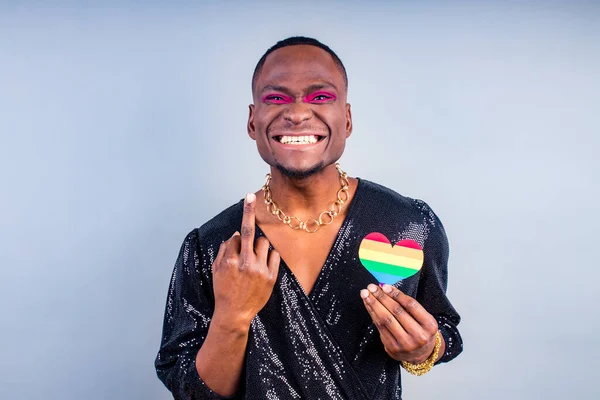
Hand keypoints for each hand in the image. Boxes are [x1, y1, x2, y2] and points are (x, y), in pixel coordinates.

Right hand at [211, 193, 280, 329]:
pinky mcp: (271, 277)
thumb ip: (224, 251)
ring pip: (264, 243)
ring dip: (259, 246)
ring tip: (254, 258)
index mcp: (230, 261)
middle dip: (248, 214)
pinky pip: (274, 255)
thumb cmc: (223, 291)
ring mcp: (260, 270)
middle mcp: (245, 263)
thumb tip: (232, 235)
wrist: (235, 314)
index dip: (236, 236)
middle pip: (249, 232)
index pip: (235, 236)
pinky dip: (269, 256)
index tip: (247, 199)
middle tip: (249, 197)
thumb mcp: (216, 271)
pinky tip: (263, 264)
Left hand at [360, 283, 442, 363]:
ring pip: (386, 319)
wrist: (420, 354)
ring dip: (374, 304)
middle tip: (372, 287)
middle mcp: (418, 336)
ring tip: (365, 294)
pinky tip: (368, 305)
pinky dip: (372, 314)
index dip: (396, 294)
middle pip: (396, 311)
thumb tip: (387, 289)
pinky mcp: (392, 347)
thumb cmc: (420, 330)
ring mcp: (405, 343)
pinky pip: (380, 327)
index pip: (411, 305)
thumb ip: (408, 305)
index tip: (385, 286)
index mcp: (429, 325)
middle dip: (382, 297)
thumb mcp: (423, 318)